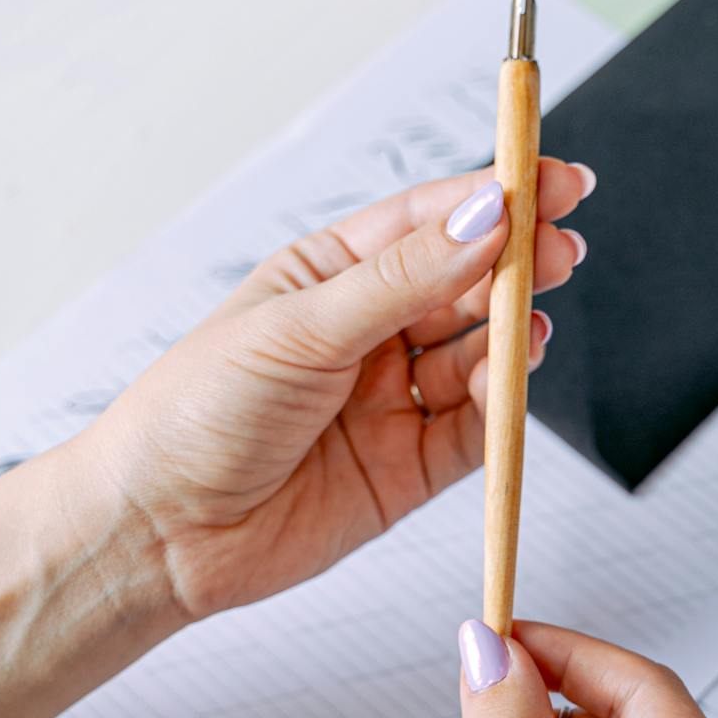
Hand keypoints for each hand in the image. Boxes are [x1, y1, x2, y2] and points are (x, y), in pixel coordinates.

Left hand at [74, 163, 590, 619]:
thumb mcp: (299, 329)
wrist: (153, 536)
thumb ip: (401, 279)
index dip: (497, 198)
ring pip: (480, 355)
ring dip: (511, 336)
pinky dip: (503, 407)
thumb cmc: (194, 414)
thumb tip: (485, 219)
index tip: (556, 182)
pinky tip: (511, 380)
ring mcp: (393, 400)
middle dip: (520, 265)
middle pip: (467, 284)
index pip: (430, 222)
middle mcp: (369, 333)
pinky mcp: (410, 467)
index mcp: (332, 276)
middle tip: (563, 251)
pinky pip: (477, 429)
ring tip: (526, 328)